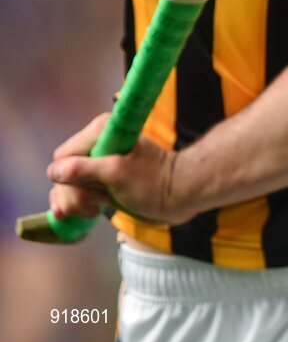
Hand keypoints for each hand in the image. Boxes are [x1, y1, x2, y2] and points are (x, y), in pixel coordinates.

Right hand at [47, 114, 185, 224]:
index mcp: (100, 132)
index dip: (70, 179)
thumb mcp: (117, 174)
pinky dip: (81, 204)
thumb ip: (85, 170)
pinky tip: (96, 209)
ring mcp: (98, 162)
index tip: (94, 190)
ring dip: (78, 203)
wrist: (179, 193)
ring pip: (67, 186)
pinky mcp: (102, 178)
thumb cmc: (153, 182)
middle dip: (75, 195)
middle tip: (100, 202)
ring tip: (100, 206)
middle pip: (62, 175)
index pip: (62, 158)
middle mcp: (96, 144)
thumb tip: (55, 171)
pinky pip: (77, 192)